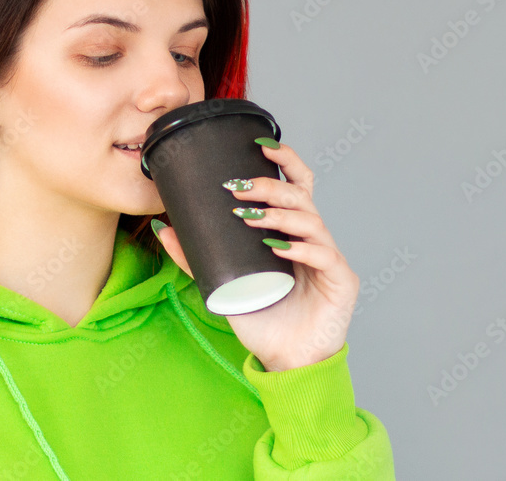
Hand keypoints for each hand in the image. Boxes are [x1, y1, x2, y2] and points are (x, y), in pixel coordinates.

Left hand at [154, 140, 359, 371]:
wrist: (284, 359)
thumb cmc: (260, 316)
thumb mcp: (221, 282)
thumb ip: (195, 256)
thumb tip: (164, 227)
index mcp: (292, 231)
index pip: (295, 185)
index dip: (285, 161)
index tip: (259, 146)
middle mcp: (313, 239)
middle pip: (302, 196)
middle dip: (270, 186)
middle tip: (238, 189)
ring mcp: (329, 258)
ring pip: (312, 221)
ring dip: (279, 215)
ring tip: (251, 218)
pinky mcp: (341, 282)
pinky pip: (324, 256)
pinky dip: (300, 248)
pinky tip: (277, 248)